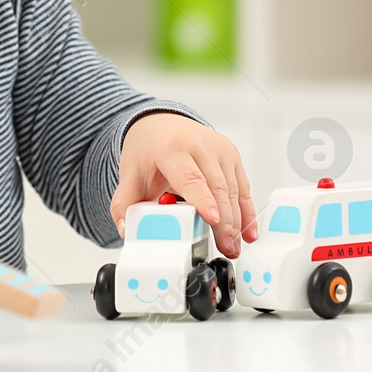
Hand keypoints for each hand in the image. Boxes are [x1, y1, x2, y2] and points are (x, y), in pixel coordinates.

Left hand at [112, 111, 255, 256]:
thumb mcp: (130, 174)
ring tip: (233, 247)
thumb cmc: (149, 150)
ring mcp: (219, 149)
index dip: (202, 199)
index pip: (189, 176)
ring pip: (233, 189)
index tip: (211, 219)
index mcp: (172, 148)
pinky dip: (246, 211)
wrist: (160, 124)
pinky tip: (248, 232)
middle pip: (216, 187)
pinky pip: (243, 186)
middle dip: (224, 221)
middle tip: (227, 248)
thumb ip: (123, 203)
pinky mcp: (232, 155)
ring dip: (237, 221)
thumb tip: (125, 229)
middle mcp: (200, 145)